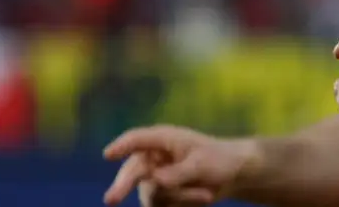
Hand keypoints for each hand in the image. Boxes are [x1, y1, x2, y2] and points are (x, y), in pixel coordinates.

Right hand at [102, 125, 257, 205]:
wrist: (230, 177)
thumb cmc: (218, 160)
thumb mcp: (202, 164)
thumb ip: (178, 172)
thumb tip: (154, 180)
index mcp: (162, 139)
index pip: (136, 140)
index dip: (121, 146)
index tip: (108, 154)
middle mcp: (151, 159)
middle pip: (131, 172)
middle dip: (123, 186)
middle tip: (111, 200)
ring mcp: (150, 181)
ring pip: (153, 195)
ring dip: (180, 198)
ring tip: (207, 194)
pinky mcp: (156, 200)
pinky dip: (182, 204)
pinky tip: (202, 198)